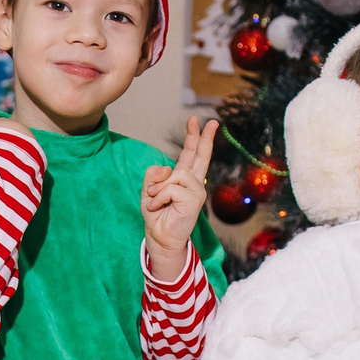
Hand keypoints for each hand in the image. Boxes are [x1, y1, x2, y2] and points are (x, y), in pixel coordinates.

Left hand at [141, 117, 217, 283]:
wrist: (159, 238)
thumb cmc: (156, 216)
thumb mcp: (149, 191)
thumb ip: (154, 175)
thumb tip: (167, 167)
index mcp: (183, 179)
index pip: (191, 155)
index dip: (194, 138)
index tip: (197, 121)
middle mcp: (194, 183)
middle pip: (199, 156)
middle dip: (202, 137)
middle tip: (210, 121)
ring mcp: (197, 191)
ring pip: (176, 174)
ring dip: (159, 188)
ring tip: (155, 201)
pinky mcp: (195, 200)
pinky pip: (172, 188)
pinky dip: (160, 197)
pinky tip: (158, 207)